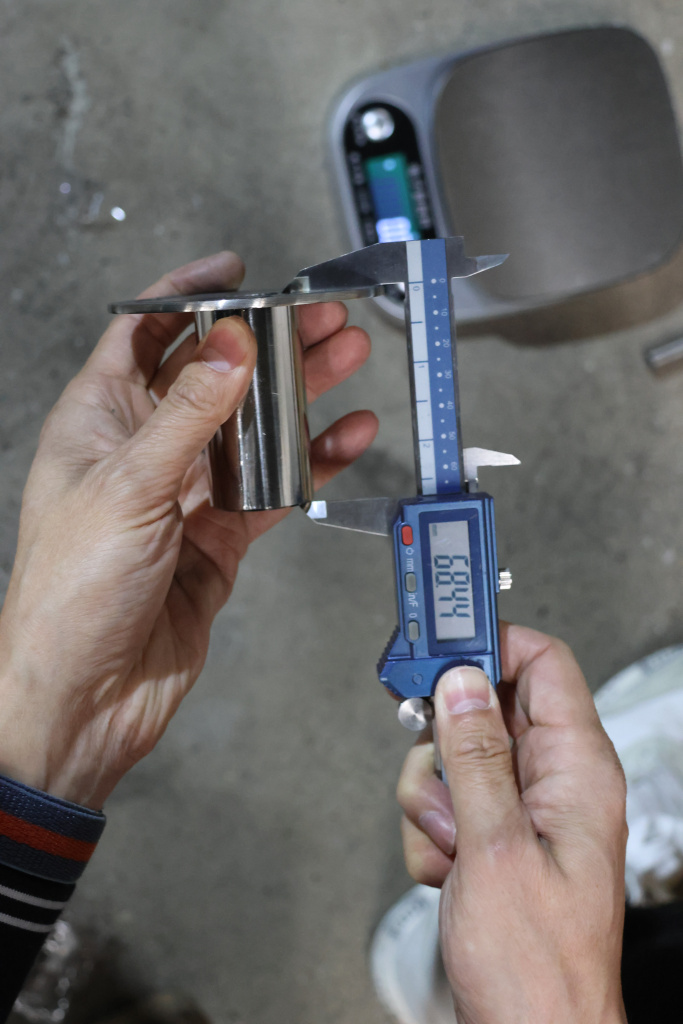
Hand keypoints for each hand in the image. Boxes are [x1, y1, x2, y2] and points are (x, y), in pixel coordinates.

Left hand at [0, 252, 377, 808]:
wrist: (88, 696)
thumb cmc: (70, 597)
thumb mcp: (128, 486)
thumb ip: (188, 413)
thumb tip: (228, 346)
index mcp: (97, 421)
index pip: (142, 333)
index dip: (186, 295)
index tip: (233, 272)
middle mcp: (142, 450)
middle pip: (212, 375)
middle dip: (266, 342)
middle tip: (318, 317)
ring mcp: (185, 493)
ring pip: (253, 428)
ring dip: (300, 395)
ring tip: (345, 359)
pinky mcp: (219, 535)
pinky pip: (275, 486)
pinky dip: (314, 463)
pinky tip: (346, 438)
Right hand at [397, 624, 627, 1023]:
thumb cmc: (538, 965)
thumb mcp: (497, 847)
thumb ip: (475, 755)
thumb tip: (460, 683)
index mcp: (577, 769)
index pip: (542, 662)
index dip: (491, 645)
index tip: (440, 648)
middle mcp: (553, 781)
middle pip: (485, 706)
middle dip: (447, 740)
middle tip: (436, 769)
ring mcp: (520, 809)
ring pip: (455, 755)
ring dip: (434, 797)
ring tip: (453, 843)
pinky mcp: (492, 836)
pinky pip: (444, 800)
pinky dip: (432, 831)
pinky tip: (449, 869)